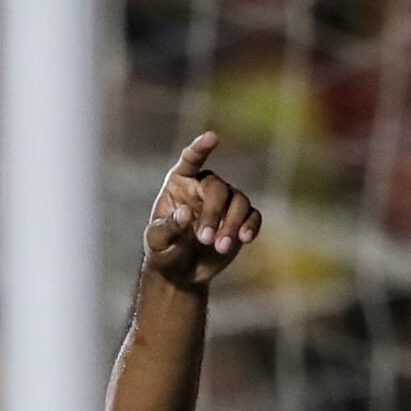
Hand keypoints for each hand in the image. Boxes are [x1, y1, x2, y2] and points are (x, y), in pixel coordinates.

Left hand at [142, 131, 261, 291]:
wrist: (180, 273)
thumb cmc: (163, 250)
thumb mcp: (157, 241)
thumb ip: (168, 227)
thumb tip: (185, 213)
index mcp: (180, 183)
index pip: (191, 159)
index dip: (201, 148)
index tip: (213, 137)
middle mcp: (204, 187)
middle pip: (218, 188)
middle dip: (214, 213)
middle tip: (205, 239)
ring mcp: (225, 203)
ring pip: (239, 201)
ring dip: (232, 224)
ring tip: (219, 248)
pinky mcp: (241, 220)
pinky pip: (253, 216)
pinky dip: (250, 226)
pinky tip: (245, 239)